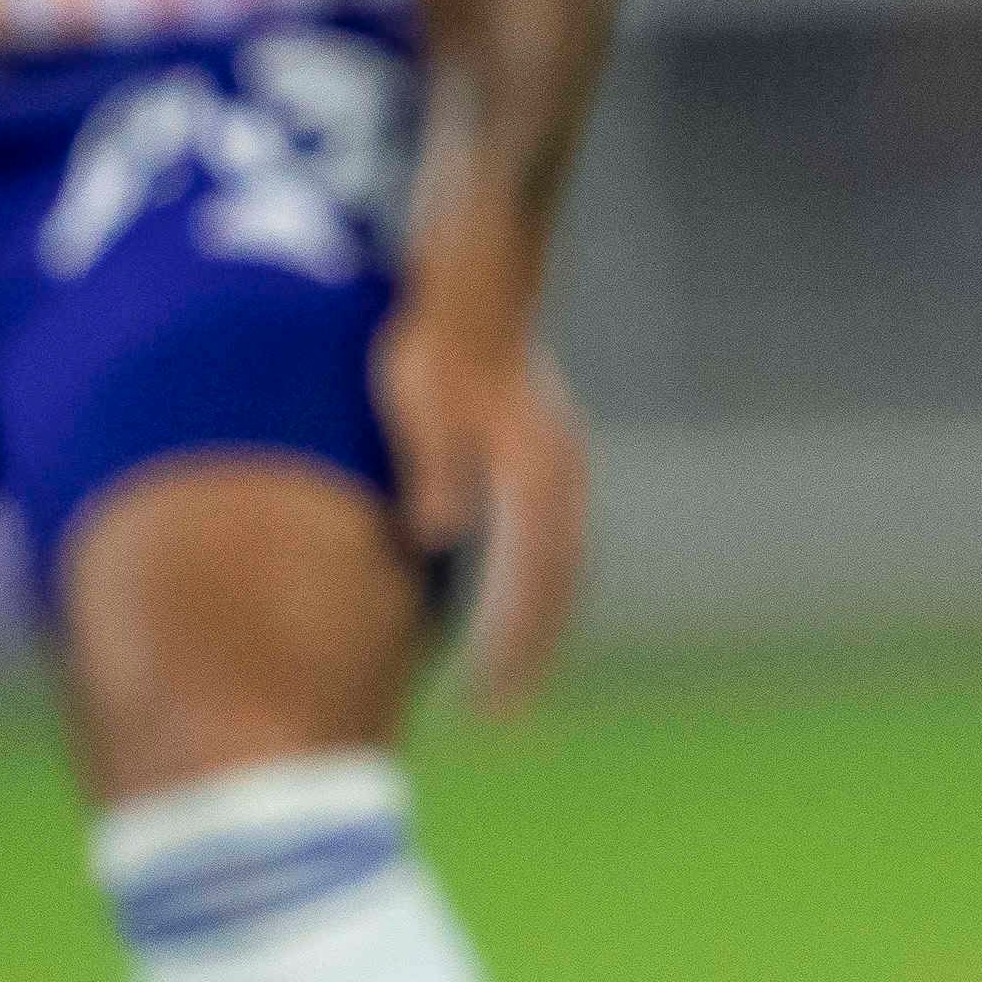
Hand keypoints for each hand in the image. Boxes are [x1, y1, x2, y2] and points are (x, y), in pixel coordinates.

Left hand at [372, 259, 591, 718]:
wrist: (475, 273)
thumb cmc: (439, 338)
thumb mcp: (423, 401)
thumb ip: (436, 470)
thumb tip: (434, 537)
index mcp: (537, 473)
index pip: (533, 579)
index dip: (513, 644)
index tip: (492, 701)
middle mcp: (558, 478)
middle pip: (558, 582)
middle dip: (531, 647)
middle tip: (502, 709)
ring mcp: (555, 466)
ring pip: (556, 562)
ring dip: (535, 617)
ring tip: (506, 669)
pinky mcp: (539, 454)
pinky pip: (542, 536)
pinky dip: (528, 579)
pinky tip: (497, 596)